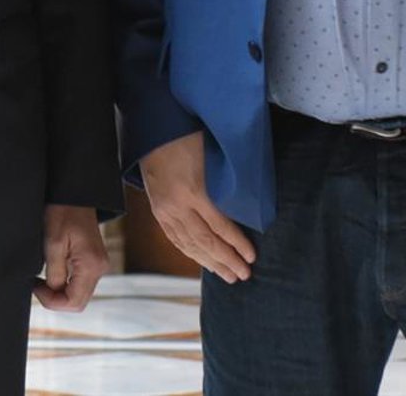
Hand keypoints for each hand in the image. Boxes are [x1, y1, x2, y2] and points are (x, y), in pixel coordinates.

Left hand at [34, 204, 108, 311]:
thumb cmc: (63, 213)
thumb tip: (53, 291)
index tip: (35, 287)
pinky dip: (65, 283)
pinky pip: (79, 282)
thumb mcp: (53, 244)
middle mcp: (100, 268)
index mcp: (91, 265)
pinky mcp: (93, 261)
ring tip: (42, 278)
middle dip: (55, 299)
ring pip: (78, 293)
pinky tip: (52, 272)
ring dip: (59, 292)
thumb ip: (54, 273)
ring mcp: (98, 265)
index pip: (74, 303)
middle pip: (77, 302)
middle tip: (37, 284)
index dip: (51, 301)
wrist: (75, 193)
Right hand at [140, 131, 255, 282]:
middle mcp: (175, 206)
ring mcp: (164, 211)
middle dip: (226, 260)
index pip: (218, 225)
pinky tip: (203, 261)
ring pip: (189, 244)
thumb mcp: (210, 154)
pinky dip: (191, 253)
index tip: (252, 256)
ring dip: (210, 263)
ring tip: (229, 276)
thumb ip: (225, 180)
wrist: (153, 129)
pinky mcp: (158, 212)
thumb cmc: (187, 135)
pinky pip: (176, 239)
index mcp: (191, 190)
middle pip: (204, 241)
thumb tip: (248, 205)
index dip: (236, 243)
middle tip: (244, 275)